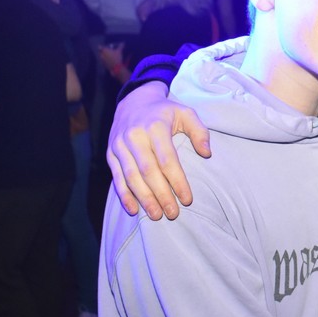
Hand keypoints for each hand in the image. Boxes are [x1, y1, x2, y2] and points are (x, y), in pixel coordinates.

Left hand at [98, 43, 123, 70]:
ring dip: (104, 56)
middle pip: (101, 52)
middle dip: (104, 51)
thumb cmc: (117, 57)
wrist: (116, 67)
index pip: (100, 47)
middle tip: (109, 52)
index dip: (101, 47)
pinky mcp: (103, 64)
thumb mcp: (119, 51)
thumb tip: (123, 43)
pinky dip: (106, 60)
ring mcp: (102, 60)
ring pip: (102, 56)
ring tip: (110, 56)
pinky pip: (103, 61)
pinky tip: (110, 61)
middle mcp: (102, 55)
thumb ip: (120, 46)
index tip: (105, 47)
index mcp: (104, 51)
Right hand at [106, 82, 210, 219]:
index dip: (177, 181)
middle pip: (148, 171)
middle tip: (173, 213)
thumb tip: (207, 153)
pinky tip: (134, 209)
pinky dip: (124, 195)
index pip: (167, 159)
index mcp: (155, 126)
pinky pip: (116, 177)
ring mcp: (120, 145)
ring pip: (131, 176)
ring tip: (157, 215)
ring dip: (144, 198)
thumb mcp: (186, 113)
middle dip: (161, 194)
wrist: (134, 100)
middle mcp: (135, 136)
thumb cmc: (165, 112)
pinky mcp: (110, 153)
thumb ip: (199, 131)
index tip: (187, 199)